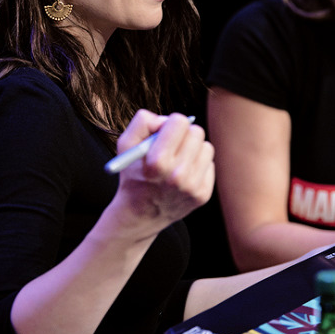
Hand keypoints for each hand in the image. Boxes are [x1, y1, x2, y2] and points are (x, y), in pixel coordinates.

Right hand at [112, 110, 214, 233]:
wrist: (140, 214)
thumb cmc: (133, 174)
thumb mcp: (126, 146)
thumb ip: (142, 123)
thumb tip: (167, 119)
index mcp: (157, 162)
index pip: (180, 122)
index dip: (171, 123)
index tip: (165, 131)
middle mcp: (177, 176)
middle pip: (196, 132)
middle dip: (183, 134)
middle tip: (173, 144)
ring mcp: (192, 188)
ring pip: (206, 147)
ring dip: (193, 149)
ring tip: (178, 159)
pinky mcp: (202, 196)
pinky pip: (209, 164)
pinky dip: (197, 165)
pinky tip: (183, 174)